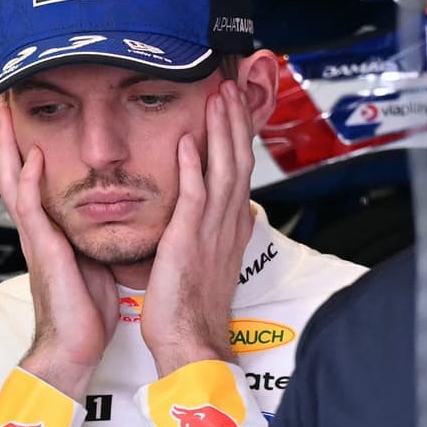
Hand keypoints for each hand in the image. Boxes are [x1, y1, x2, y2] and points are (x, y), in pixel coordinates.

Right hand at [0, 99, 118, 399]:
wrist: (74, 346)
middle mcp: (35, 228)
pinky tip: (34, 156)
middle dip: (5, 133)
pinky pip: (31, 208)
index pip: (29, 176)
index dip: (24, 143)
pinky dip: (30, 180)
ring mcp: (34, 237)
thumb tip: (111, 210)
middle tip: (2, 97)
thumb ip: (91, 231)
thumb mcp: (92, 258)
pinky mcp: (42, 250)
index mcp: (48, 229)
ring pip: (11, 180)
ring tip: (4, 112)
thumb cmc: (85, 308)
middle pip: (10, 169)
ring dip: (6, 145)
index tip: (23, 112)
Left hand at [139, 80, 255, 376]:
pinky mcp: (189, 239)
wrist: (191, 340)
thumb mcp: (212, 261)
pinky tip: (186, 140)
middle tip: (231, 87)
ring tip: (218, 97)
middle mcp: (227, 223)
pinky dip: (192, 166)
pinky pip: (194, 195)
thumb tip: (232, 211)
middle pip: (238, 161)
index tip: (235, 108)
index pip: (240, 172)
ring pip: (222, 170)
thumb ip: (220, 231)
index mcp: (231, 227)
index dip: (239, 137)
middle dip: (235, 122)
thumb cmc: (195, 306)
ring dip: (221, 131)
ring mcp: (211, 229)